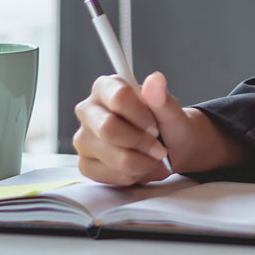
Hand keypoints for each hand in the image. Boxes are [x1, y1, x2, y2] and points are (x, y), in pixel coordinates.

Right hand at [73, 72, 225, 184]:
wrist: (169, 151)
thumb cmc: (166, 126)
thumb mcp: (171, 112)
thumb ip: (162, 98)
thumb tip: (156, 80)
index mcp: (106, 87)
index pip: (118, 97)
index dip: (140, 115)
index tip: (155, 126)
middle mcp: (89, 110)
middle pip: (108, 128)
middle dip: (140, 142)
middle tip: (158, 147)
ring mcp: (84, 138)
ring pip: (110, 154)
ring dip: (139, 161)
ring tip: (151, 157)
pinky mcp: (85, 164)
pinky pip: (106, 174)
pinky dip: (130, 174)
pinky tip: (139, 166)